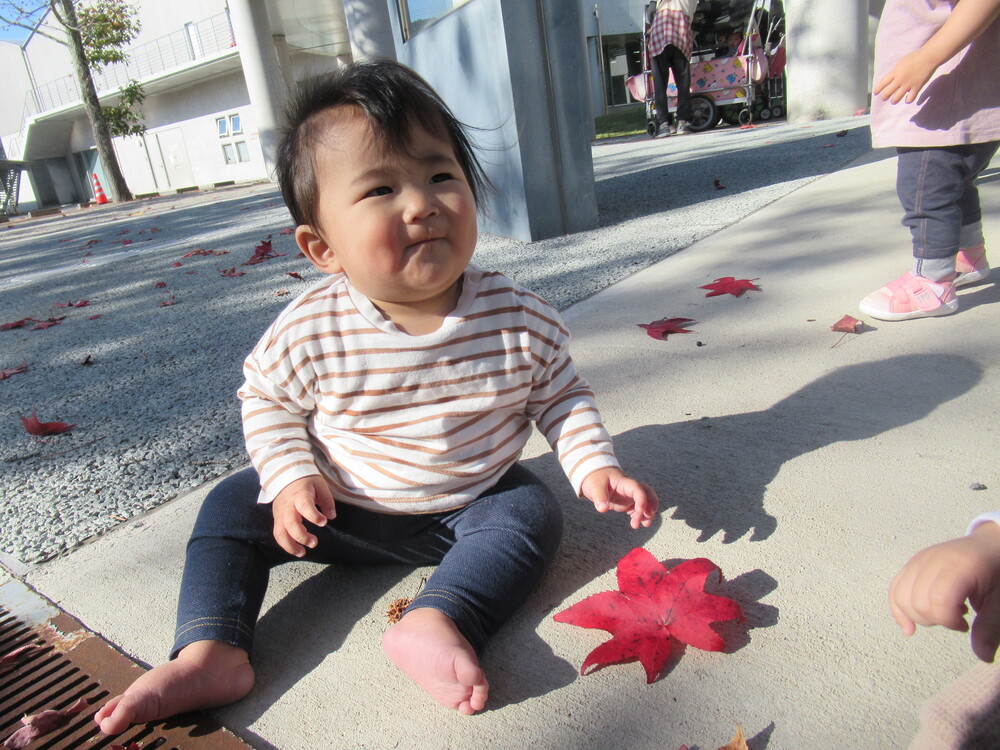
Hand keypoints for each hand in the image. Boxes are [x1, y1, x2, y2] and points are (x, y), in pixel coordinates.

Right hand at [271, 475, 336, 556]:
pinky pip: (278, 534)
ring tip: (302, 553)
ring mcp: (280, 513)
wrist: (284, 474)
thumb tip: (331, 516)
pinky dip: (285, 544)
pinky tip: (296, 549)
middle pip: (290, 524)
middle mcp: (287, 506)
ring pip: (279, 533)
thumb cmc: (305, 480)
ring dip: (290, 545)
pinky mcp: (277, 518)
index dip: (314, 516)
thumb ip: (326, 501)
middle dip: (301, 536)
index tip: (323, 522)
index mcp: (299, 494)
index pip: (304, 506)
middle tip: (314, 543)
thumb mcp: (319, 485)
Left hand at [580, 467, 657, 529]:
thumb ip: (599, 497)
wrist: (595, 475)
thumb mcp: (594, 486)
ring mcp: (630, 496)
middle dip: (651, 505)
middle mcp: (630, 489)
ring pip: (646, 501)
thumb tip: (602, 509)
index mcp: (624, 482)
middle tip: (648, 517)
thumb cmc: (595, 478)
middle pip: (648, 493)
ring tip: (646, 524)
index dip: (642, 499)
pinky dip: (641, 516)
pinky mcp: (628, 503)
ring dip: (648, 512)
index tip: (640, 511)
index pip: (637, 489)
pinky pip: (639, 508)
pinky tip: (637, 523)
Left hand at [874, 49, 938, 103]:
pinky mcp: (916, 87)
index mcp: (895, 72)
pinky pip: (910, 99)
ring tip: (893, 100)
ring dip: (894, 101)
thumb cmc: (914, 58)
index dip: (878, 89)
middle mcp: (900, 80)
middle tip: (884, 97)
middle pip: (887, 93)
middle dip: (884, 97)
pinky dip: (908, 100)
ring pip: (896, 98)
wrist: (928, 57)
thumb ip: (894, 71)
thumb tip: (890, 79)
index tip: (876, 92)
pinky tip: (907, 99)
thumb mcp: (900, 62)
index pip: (882, 83)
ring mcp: (908, 84)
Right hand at [889, 522, 999, 661]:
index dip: (948, 621)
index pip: (938, 601)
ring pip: (900, 595)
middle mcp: (933, 561)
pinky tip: (908, 626)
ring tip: (939, 614)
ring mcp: (919, 560)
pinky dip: (898, 609)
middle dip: (933, 620)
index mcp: (959, 567)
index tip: (964, 624)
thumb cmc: (997, 570)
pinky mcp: (912, 564)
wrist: (990, 544)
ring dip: (916, 615)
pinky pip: (894, 588)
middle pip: (917, 601)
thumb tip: (983, 656)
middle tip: (954, 620)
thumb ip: (989, 628)